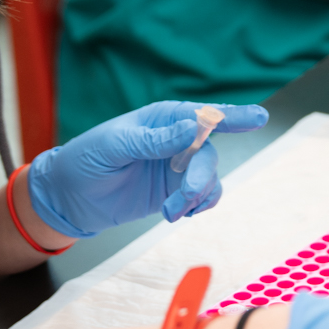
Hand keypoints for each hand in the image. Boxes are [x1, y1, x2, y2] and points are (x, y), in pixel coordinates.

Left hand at [22, 101, 267, 238]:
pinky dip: (200, 206)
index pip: (203, 115)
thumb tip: (191, 128)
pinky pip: (204, 196)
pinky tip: (182, 213)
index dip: (233, 116)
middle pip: (208, 153)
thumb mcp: (114, 146)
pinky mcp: (174, 190)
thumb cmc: (85, 161)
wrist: (69, 199)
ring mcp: (177, 166)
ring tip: (170, 213)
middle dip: (201, 178)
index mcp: (162, 119)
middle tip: (182, 200)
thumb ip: (152, 139)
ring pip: (209, 178)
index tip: (259, 118)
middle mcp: (176, 139)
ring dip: (197, 197)